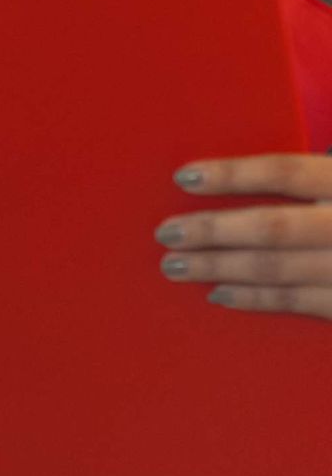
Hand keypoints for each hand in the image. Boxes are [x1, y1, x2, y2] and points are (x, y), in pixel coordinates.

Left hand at [156, 153, 331, 318]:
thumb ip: (310, 177)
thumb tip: (226, 174)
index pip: (286, 172)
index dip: (233, 174)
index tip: (183, 177)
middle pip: (273, 227)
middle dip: (213, 231)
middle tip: (165, 234)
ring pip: (280, 269)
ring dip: (220, 268)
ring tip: (175, 265)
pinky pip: (301, 303)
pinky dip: (256, 299)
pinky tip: (219, 294)